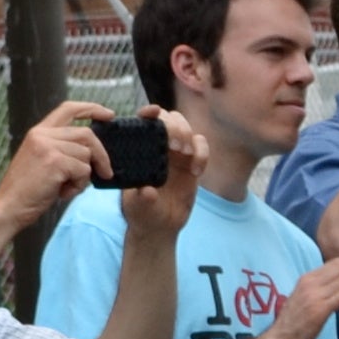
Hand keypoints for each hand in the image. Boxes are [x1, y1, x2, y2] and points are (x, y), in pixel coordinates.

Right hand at [0, 99, 113, 223]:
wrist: (8, 207)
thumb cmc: (26, 190)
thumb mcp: (41, 161)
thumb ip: (60, 149)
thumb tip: (91, 152)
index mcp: (38, 132)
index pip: (68, 109)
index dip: (91, 109)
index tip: (109, 115)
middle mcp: (42, 135)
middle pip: (86, 134)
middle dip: (101, 155)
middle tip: (106, 173)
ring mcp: (48, 147)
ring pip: (86, 155)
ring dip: (83, 176)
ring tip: (66, 187)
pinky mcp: (55, 162)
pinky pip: (84, 171)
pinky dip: (78, 186)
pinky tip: (62, 193)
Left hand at [113, 102, 207, 241]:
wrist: (159, 225)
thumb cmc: (141, 213)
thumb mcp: (136, 207)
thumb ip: (141, 199)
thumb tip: (148, 190)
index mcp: (139, 149)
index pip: (143, 122)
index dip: (149, 112)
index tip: (153, 113)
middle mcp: (158, 146)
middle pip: (169, 118)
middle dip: (174, 126)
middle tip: (176, 146)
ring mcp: (176, 153)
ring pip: (186, 127)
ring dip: (188, 135)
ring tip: (185, 154)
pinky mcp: (192, 162)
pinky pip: (201, 146)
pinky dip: (202, 153)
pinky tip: (196, 171)